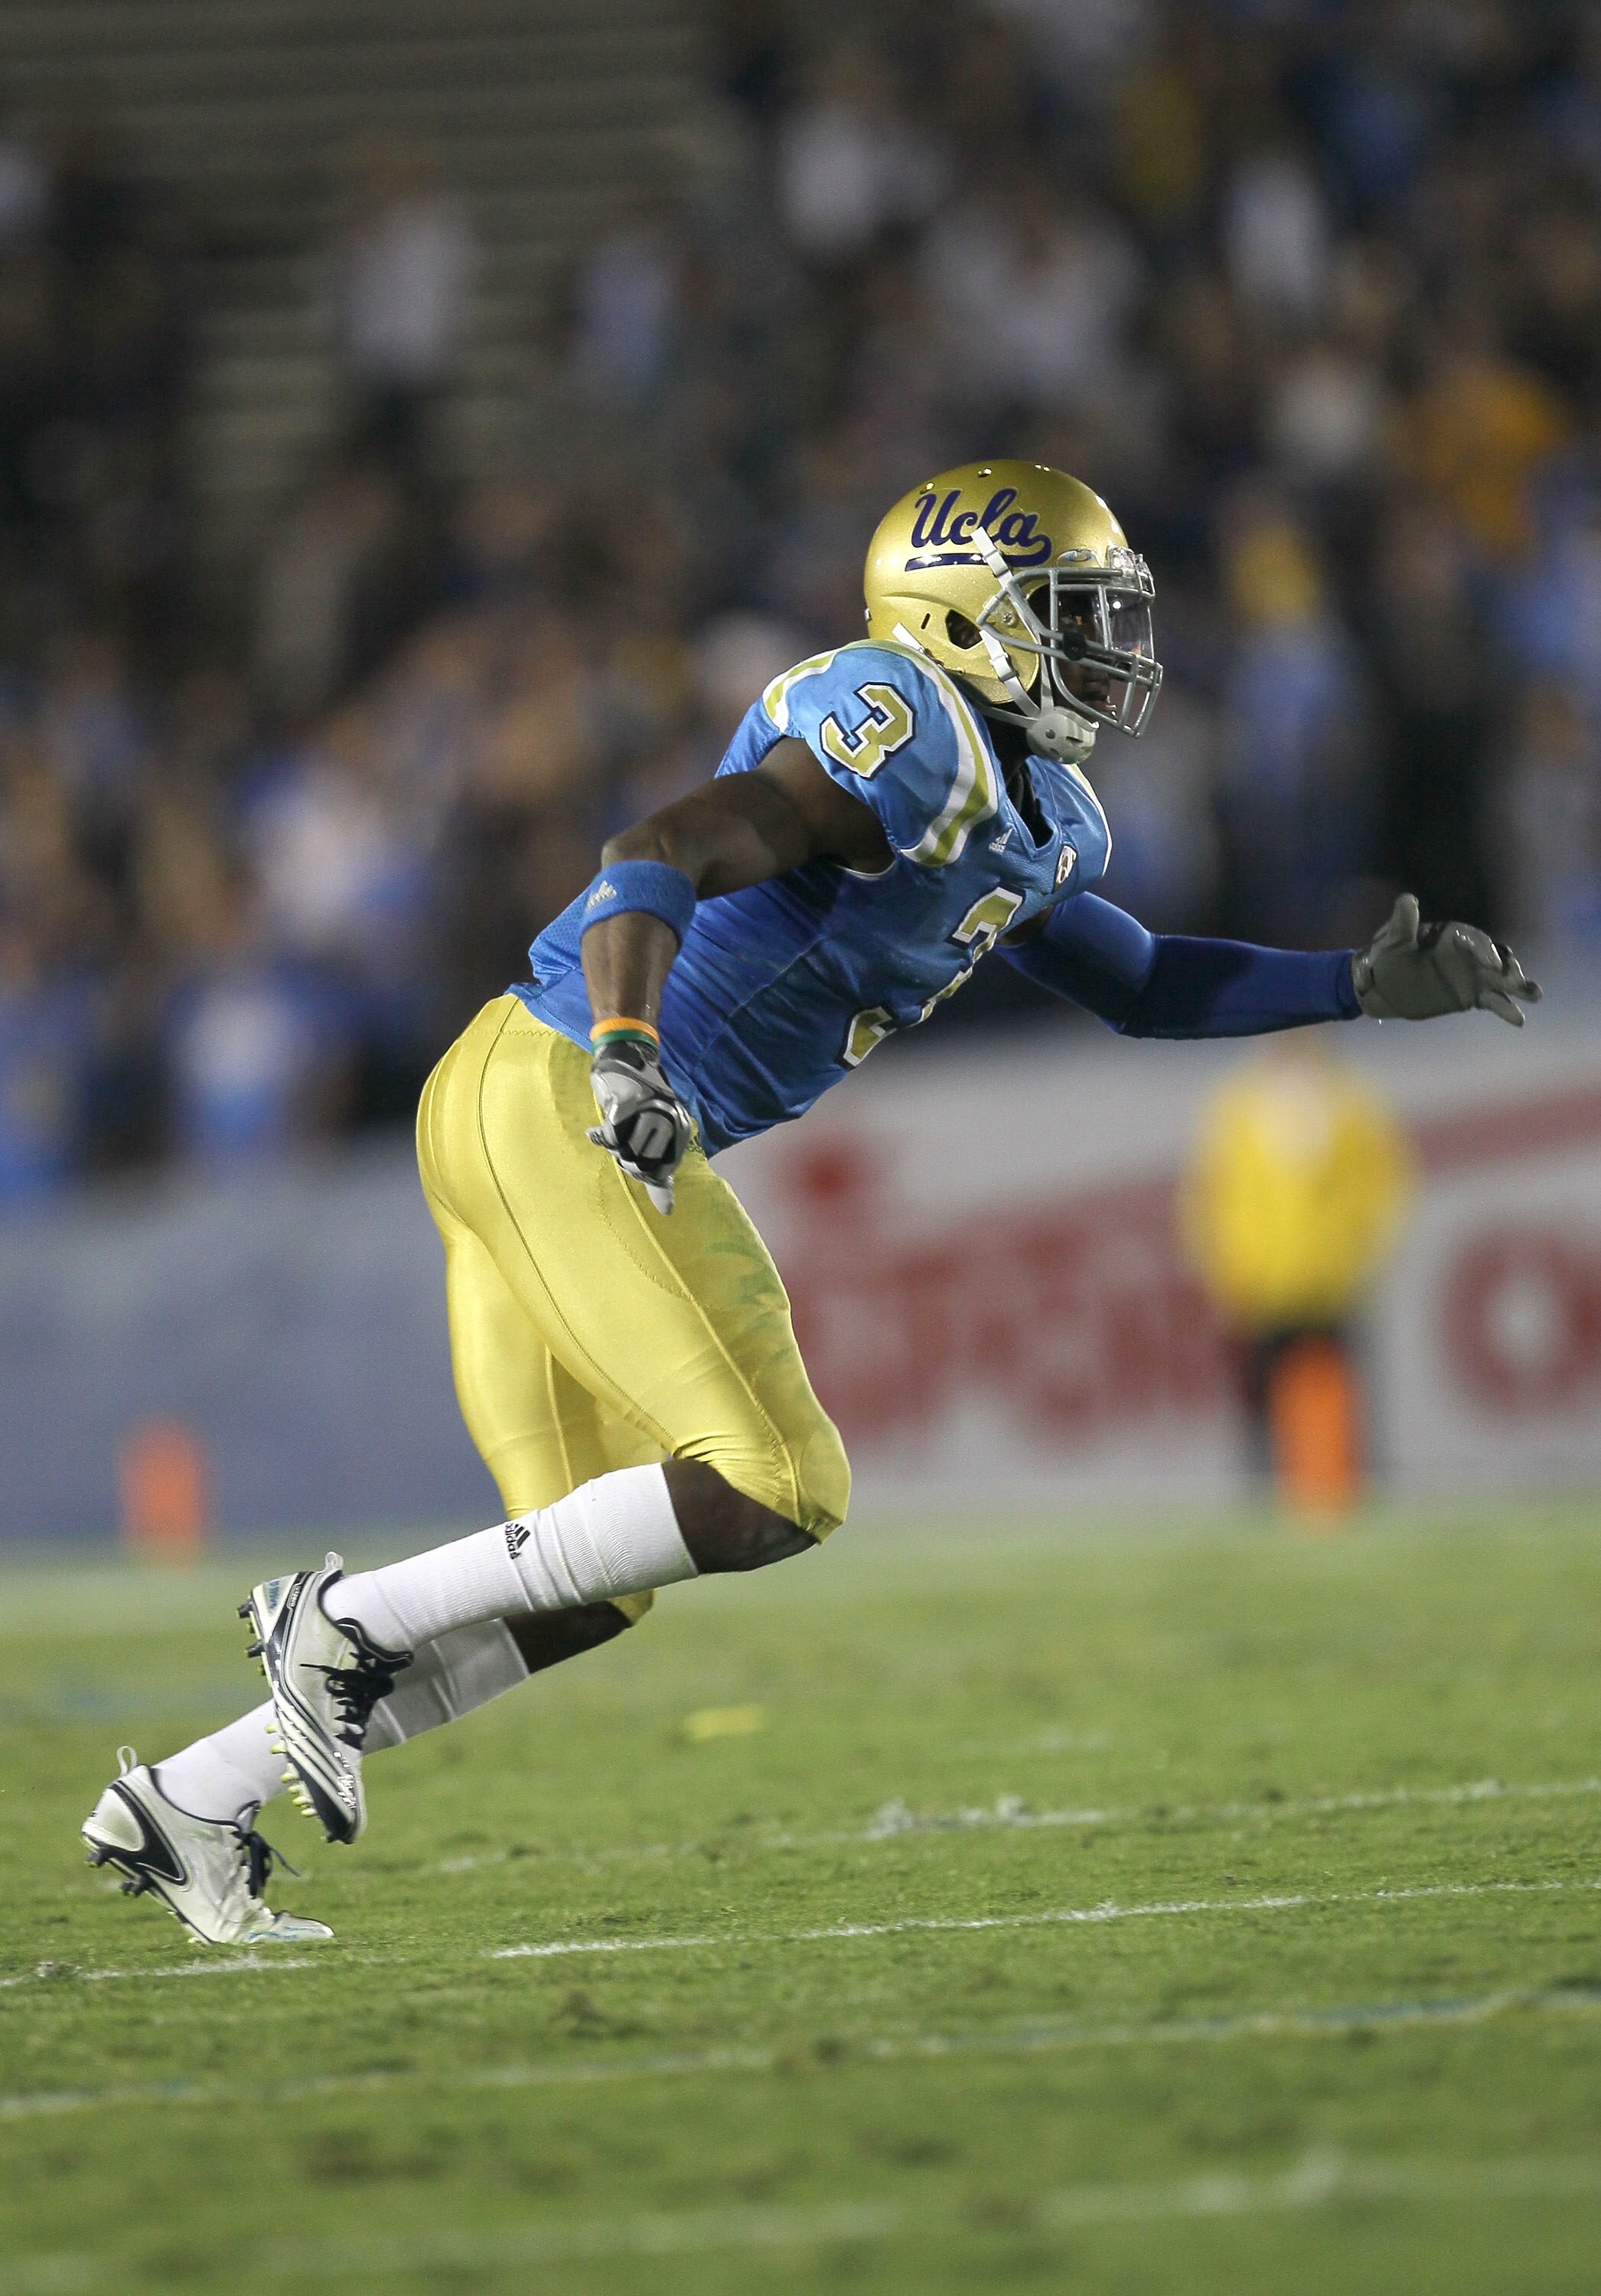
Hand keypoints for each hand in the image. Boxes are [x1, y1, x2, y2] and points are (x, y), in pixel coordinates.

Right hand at [587, 1039, 692, 1212]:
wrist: (626, 1056)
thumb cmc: (639, 1103)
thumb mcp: (654, 1137)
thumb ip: (659, 1172)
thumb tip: (667, 1211)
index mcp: (678, 1130)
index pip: (660, 1174)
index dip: (642, 1173)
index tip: (631, 1159)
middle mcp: (668, 1122)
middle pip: (641, 1167)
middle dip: (625, 1161)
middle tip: (619, 1144)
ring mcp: (648, 1112)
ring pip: (625, 1153)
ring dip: (612, 1147)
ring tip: (610, 1133)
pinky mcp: (626, 1104)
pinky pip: (610, 1137)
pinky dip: (601, 1135)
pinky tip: (596, 1130)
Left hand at [1352, 893, 1540, 1026]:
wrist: (1383, 987)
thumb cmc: (1386, 958)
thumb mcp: (1392, 941)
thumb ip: (1404, 923)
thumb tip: (1407, 899)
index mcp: (1452, 935)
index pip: (1475, 939)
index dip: (1484, 950)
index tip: (1491, 965)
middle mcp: (1469, 953)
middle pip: (1497, 957)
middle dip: (1510, 968)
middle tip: (1520, 982)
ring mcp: (1473, 974)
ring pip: (1502, 979)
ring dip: (1519, 986)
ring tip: (1535, 995)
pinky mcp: (1473, 995)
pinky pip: (1493, 1001)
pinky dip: (1506, 1010)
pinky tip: (1519, 1020)